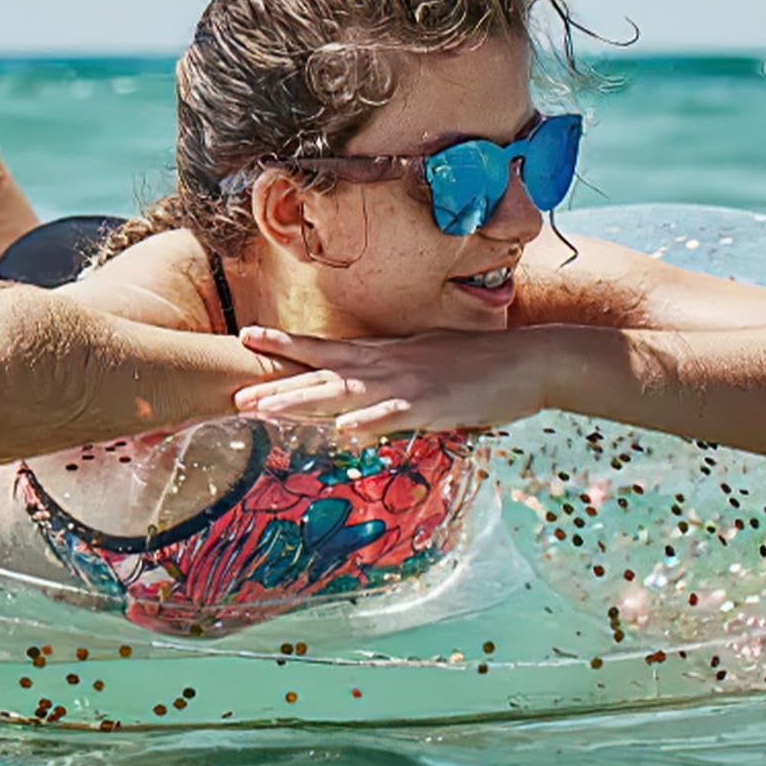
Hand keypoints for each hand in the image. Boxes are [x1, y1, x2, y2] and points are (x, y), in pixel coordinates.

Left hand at [232, 323, 556, 434]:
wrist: (529, 360)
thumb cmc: (478, 364)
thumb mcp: (425, 360)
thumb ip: (391, 373)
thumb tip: (364, 390)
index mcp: (384, 354)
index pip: (324, 348)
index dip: (285, 344)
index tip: (246, 335)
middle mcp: (387, 365)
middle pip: (322, 374)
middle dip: (277, 384)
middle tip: (236, 393)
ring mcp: (407, 384)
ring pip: (344, 393)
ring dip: (303, 402)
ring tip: (266, 410)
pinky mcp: (433, 404)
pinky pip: (394, 416)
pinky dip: (368, 422)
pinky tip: (343, 431)